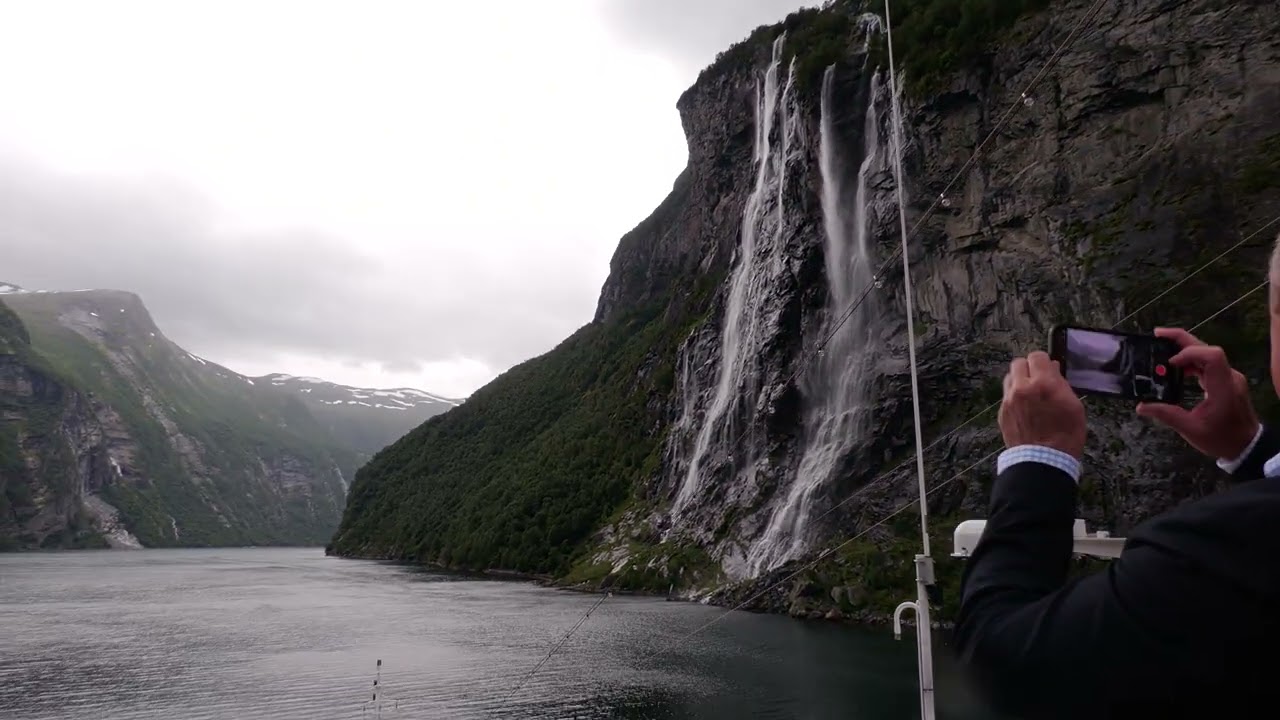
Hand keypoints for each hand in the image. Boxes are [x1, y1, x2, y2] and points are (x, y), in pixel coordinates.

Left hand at [999, 351, 1086, 458]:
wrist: (1043, 460)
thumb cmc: (1066, 435)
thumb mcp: (1074, 406)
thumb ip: (1061, 384)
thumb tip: (1052, 369)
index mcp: (1043, 383)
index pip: (1037, 356)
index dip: (1043, 362)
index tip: (1048, 369)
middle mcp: (1022, 388)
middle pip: (1018, 363)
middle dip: (1029, 368)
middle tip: (1038, 379)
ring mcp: (1009, 400)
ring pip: (1010, 377)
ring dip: (1019, 380)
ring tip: (1030, 393)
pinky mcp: (1002, 412)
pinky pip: (1007, 395)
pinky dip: (1015, 396)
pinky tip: (1025, 408)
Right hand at [1135, 328, 1259, 459]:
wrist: (1247, 446)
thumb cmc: (1221, 439)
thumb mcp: (1191, 430)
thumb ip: (1167, 415)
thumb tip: (1141, 406)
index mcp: (1223, 387)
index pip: (1212, 355)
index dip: (1189, 353)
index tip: (1170, 363)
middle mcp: (1229, 377)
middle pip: (1207, 348)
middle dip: (1182, 340)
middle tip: (1157, 335)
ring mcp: (1229, 377)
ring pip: (1207, 353)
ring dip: (1185, 349)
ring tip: (1162, 349)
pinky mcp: (1226, 381)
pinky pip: (1208, 363)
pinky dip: (1191, 360)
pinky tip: (1177, 366)